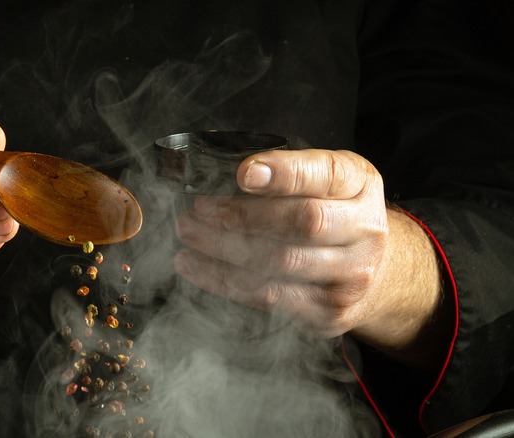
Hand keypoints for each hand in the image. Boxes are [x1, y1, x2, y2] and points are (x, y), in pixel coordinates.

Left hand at [174, 149, 446, 366]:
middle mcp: (366, 230)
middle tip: (195, 211)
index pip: (324, 174)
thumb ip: (287, 171)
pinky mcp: (330, 312)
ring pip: (280, 264)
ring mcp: (353, 276)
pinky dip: (225, 281)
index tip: (242, 173)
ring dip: (222, 250)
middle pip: (301, 222)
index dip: (284, 173)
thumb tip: (228, 174)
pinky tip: (197, 267)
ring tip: (187, 236)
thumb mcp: (324, 178)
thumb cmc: (332, 212)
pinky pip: (270, 298)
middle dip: (240, 216)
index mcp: (360, 184)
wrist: (376, 270)